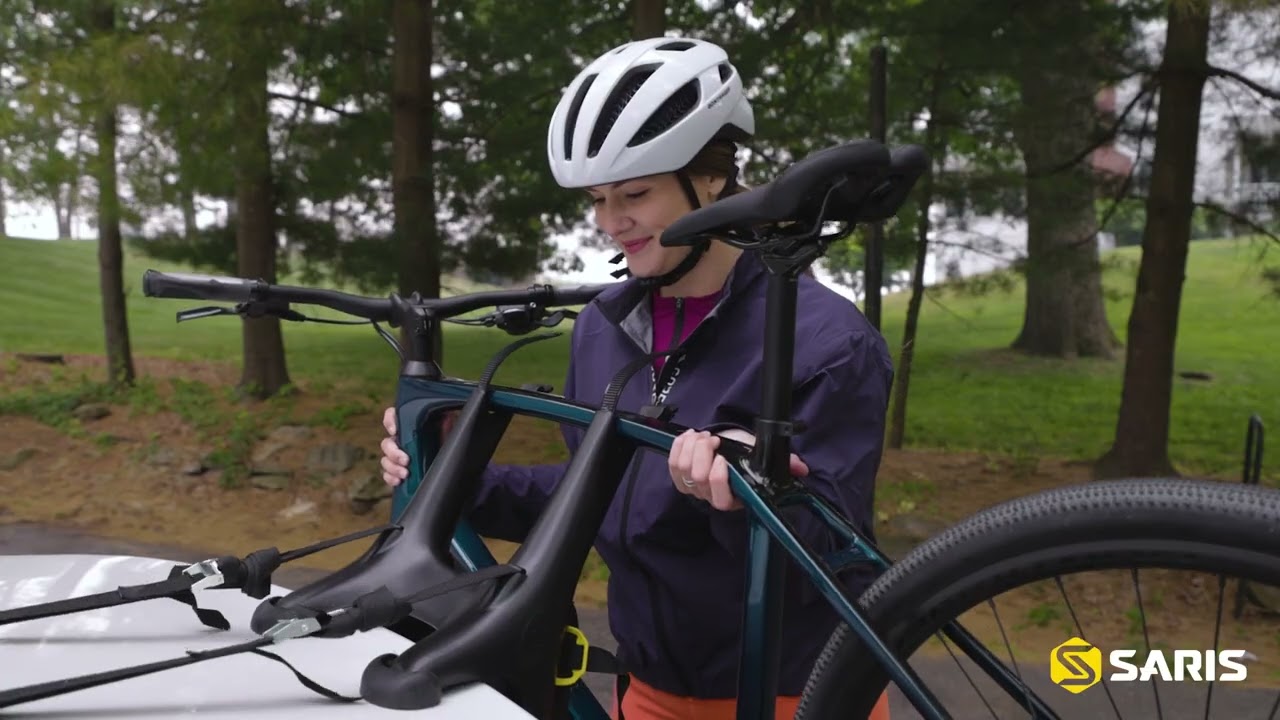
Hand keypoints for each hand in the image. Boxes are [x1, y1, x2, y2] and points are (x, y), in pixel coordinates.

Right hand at [380, 407, 456, 486]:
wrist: (450, 464)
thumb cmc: (446, 443)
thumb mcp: (449, 433)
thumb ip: (446, 426)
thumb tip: (446, 420)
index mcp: (410, 427)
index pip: (393, 416)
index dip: (389, 421)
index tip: (395, 431)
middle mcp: (401, 440)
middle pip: (387, 443)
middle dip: (393, 452)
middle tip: (406, 460)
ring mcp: (398, 456)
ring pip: (385, 460)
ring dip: (392, 467)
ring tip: (405, 474)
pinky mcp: (399, 470)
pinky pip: (387, 474)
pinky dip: (390, 478)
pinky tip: (398, 481)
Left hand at [668, 429, 808, 511]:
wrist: (729, 448)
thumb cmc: (745, 454)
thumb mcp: (763, 456)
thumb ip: (783, 463)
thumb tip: (800, 468)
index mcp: (734, 497)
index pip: (721, 499)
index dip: (718, 478)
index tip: (722, 456)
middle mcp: (711, 497)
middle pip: (698, 479)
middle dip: (702, 452)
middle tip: (713, 439)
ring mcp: (693, 488)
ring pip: (683, 469)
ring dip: (691, 446)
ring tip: (703, 436)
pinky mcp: (679, 477)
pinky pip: (672, 464)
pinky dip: (679, 446)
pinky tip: (689, 437)